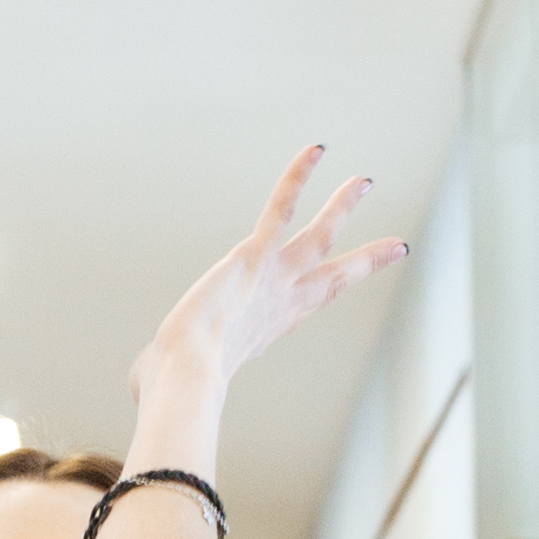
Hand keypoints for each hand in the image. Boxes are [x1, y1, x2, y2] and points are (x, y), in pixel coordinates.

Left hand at [124, 144, 405, 474]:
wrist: (187, 375)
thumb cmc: (176, 387)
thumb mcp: (183, 375)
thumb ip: (169, 371)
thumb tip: (141, 384)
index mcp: (270, 326)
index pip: (312, 301)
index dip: (337, 285)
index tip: (355, 276)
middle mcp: (282, 301)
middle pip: (336, 275)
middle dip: (367, 259)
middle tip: (396, 245)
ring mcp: (274, 277)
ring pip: (320, 235)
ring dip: (343, 206)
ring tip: (364, 181)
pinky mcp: (254, 256)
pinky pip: (281, 208)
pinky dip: (298, 178)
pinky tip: (316, 151)